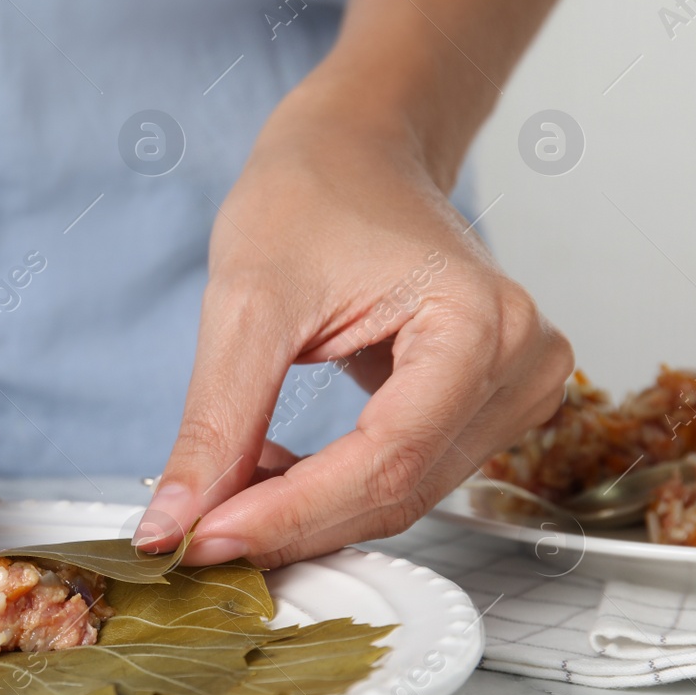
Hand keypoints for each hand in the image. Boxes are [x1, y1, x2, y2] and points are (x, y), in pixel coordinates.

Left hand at [134, 92, 572, 567]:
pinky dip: (332, 491)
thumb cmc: (312, 196)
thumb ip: (215, 423)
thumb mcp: (245, 302)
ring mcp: (517, 388)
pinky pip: (408, 476)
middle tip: (195, 536)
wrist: (356, 153)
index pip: (385, 460)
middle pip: (398, 491)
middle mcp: (522, 362)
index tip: (204, 541)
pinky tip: (271, 473)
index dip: (289, 515)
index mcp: (480, 321)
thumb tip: (173, 524)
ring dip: (309, 513)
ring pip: (402, 496)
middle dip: (290, 525)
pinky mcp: (489, 406)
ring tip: (225, 491)